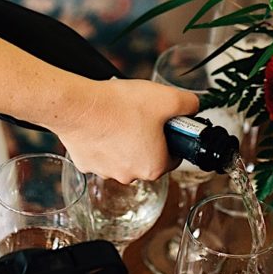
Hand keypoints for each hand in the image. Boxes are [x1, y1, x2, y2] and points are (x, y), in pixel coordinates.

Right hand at [56, 79, 199, 183]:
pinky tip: (101, 123)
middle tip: (141, 115)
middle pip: (147, 157)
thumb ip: (189, 104)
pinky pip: (100, 153)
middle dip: (147, 138)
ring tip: (119, 117)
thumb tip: (193, 107)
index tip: (164, 123)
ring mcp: (105, 172)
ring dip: (124, 140)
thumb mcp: (167, 98)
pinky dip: (102, 140)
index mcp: (154, 167)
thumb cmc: (120, 106)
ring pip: (122, 156)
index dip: (171, 137)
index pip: (173, 156)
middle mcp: (129, 175)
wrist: (78, 106)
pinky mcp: (85, 164)